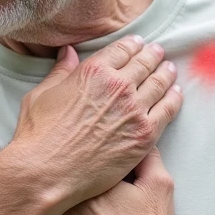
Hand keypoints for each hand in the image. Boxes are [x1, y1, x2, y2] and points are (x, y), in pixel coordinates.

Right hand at [6, 36, 181, 205]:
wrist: (47, 171)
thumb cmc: (38, 135)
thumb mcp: (42, 94)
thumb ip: (60, 71)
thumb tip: (68, 53)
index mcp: (94, 71)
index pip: (122, 50)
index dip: (133, 45)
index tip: (139, 44)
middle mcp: (118, 86)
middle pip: (144, 64)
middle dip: (153, 55)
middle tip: (159, 53)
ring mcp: (134, 110)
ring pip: (159, 84)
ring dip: (166, 73)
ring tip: (169, 69)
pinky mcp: (144, 135)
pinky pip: (167, 110)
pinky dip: (174, 99)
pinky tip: (176, 94)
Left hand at [32, 148, 177, 214]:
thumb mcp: (159, 186)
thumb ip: (148, 158)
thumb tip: (140, 144)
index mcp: (87, 181)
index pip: (69, 163)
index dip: (73, 166)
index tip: (78, 171)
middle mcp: (64, 202)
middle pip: (47, 184)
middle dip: (52, 184)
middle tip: (60, 188)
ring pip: (34, 209)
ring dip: (39, 208)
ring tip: (43, 206)